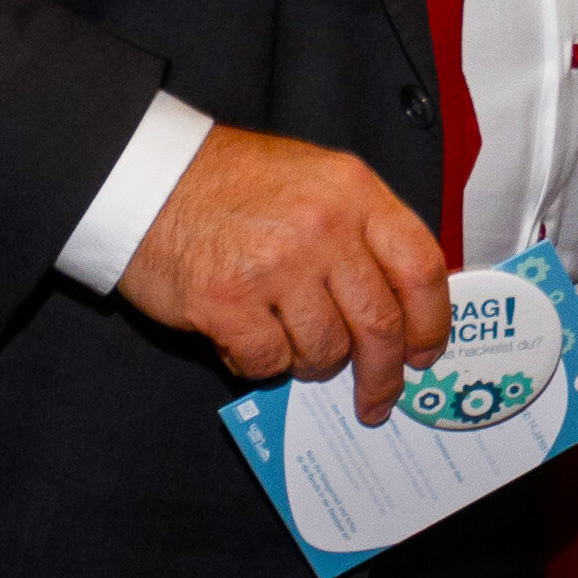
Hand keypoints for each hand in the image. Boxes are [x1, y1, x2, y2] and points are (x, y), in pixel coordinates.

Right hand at [117, 125, 451, 418]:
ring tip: (289, 342)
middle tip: (376, 399)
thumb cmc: (230, 184)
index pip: (420, 267)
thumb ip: (360, 230)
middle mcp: (322, 227)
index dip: (431, 321)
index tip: (425, 353)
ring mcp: (274, 266)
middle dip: (383, 374)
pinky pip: (268, 362)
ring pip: (325, 350)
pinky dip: (260, 364)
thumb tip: (400, 304)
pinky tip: (245, 339)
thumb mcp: (314, 180)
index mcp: (353, 192)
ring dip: (312, 362)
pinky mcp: (227, 303)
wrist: (146, 178)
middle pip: (379, 323)